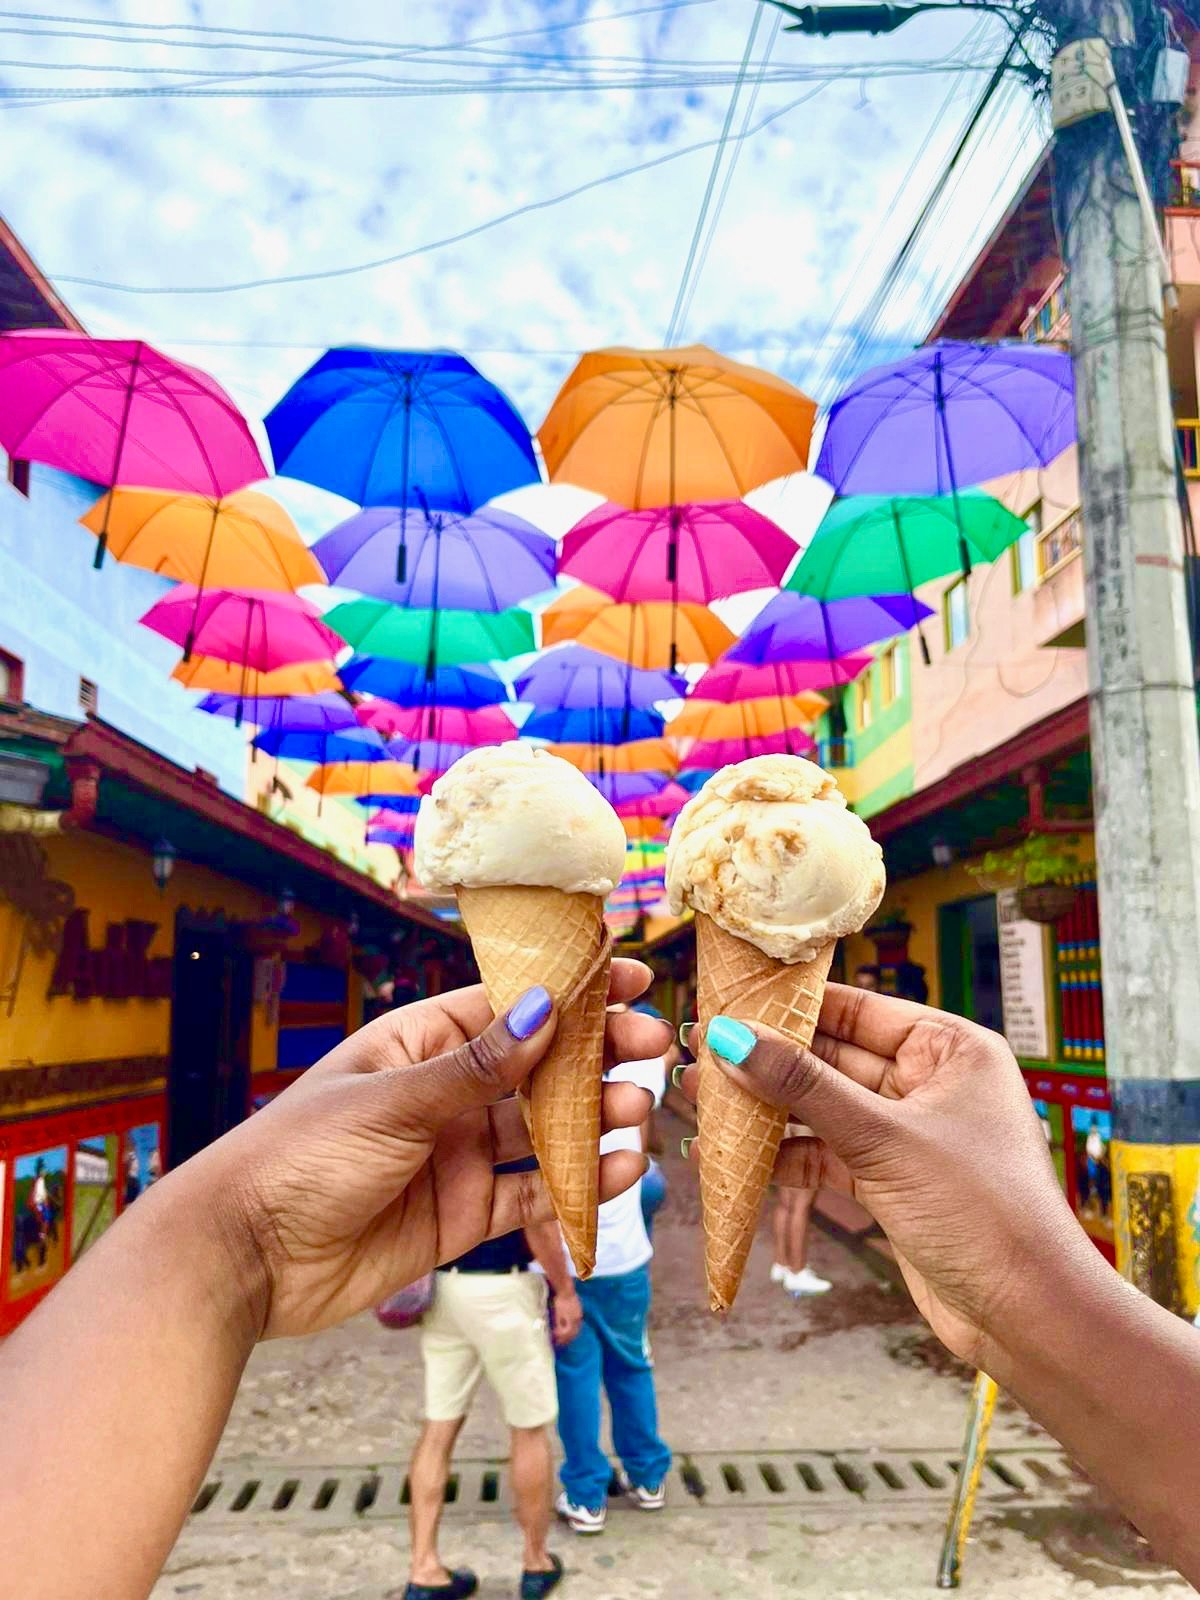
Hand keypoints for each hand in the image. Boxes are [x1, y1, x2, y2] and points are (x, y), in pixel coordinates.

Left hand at [168, 960, 669, 1340]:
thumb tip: (546, 1006)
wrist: (242, 1260)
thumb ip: (476, 1068)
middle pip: (537, 1068)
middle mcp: (444, 1096)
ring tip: (641, 1112)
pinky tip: (618, 1172)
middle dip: (596, 1057)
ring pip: (543, 1133)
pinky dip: (577, 1187)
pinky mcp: (461, 1218)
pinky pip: (532, 1197)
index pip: (507, 1007)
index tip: (628, 976)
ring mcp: (455, 1157)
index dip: (570, 991)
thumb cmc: (298, 1158)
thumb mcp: (392, 1102)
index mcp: (418, 1045)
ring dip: (594, 1121)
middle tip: (654, 1047)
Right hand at [683, 985, 1088, 1370]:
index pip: (858, 1009)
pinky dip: (784, 1158)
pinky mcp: (891, 1183)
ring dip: (768, 1111)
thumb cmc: (981, 1210)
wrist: (1027, 1316)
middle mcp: (931, 1083)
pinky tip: (734, 1158)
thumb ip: (804, 1087)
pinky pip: (827, 1155)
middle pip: (833, 1058)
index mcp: (951, 1049)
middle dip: (767, 1061)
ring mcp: (909, 1135)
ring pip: (823, 1110)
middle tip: (699, 1055)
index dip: (792, 1007)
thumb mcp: (884, 1139)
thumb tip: (731, 1039)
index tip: (728, 1002)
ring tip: (703, 1104)